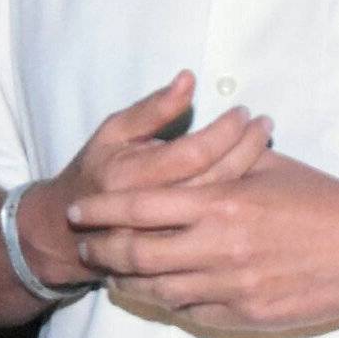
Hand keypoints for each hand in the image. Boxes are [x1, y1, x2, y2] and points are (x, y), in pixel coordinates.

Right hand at [17, 71, 272, 289]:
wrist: (72, 235)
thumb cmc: (96, 173)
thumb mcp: (114, 133)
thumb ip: (152, 109)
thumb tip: (189, 79)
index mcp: (133, 176)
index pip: (194, 153)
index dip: (224, 130)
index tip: (243, 111)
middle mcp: (153, 212)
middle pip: (214, 180)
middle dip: (246, 147)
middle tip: (264, 124)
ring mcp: (168, 240)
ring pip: (221, 208)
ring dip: (251, 172)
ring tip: (266, 144)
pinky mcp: (180, 258)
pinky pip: (218, 229)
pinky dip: (242, 204)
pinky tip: (259, 181)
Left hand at [69, 149, 338, 332]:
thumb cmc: (321, 198)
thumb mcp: (268, 166)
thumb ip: (221, 160)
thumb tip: (190, 145)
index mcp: (220, 201)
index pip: (140, 207)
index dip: (102, 210)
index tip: (80, 211)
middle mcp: (219, 245)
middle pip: (137, 253)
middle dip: (102, 250)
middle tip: (85, 247)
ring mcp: (232, 285)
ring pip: (158, 290)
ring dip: (127, 282)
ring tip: (111, 274)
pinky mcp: (247, 314)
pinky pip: (191, 312)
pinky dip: (167, 303)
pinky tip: (156, 294)